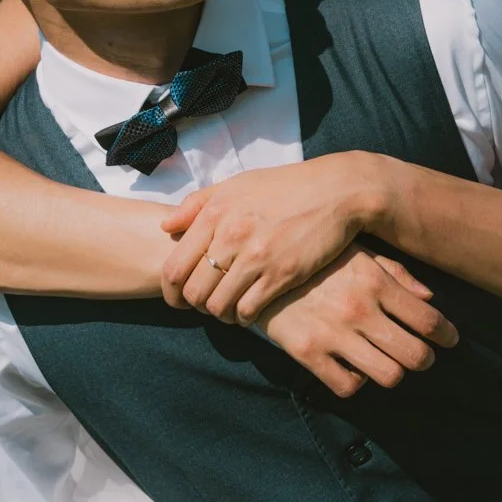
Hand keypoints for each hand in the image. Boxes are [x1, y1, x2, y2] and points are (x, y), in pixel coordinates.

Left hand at [160, 152, 395, 323]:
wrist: (336, 191)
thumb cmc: (285, 186)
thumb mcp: (237, 184)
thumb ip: (198, 203)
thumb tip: (166, 226)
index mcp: (214, 213)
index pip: (174, 268)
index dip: (171, 292)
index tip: (180, 298)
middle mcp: (231, 235)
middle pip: (193, 293)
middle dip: (196, 306)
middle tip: (208, 304)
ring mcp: (256, 257)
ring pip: (218, 306)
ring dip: (220, 314)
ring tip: (230, 308)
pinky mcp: (282, 274)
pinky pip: (248, 311)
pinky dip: (244, 317)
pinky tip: (251, 310)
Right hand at [255, 244, 458, 397]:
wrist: (259, 268)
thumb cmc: (316, 260)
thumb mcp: (357, 254)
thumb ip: (396, 275)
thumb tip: (429, 300)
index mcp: (375, 281)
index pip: (429, 321)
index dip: (447, 335)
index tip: (449, 340)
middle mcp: (358, 309)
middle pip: (416, 356)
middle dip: (425, 359)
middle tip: (421, 355)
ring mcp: (333, 334)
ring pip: (389, 376)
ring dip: (393, 372)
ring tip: (388, 362)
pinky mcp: (308, 354)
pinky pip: (348, 386)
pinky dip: (357, 380)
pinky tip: (354, 367)